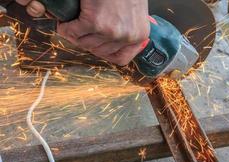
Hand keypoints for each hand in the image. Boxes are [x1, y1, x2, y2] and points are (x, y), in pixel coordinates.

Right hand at [16, 0, 149, 65]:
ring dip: (75, 35)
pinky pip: (73, 32)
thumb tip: (111, 39)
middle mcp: (127, 37)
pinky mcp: (95, 22)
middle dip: (87, 41)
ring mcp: (111, 32)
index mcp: (139, 35)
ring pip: (84, 44)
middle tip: (80, 30)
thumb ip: (128, 27)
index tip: (97, 44)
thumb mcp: (134, 12)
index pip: (121, 58)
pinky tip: (65, 22)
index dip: (105, 52)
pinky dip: (65, 28)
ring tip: (72, 25)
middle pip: (99, 51)